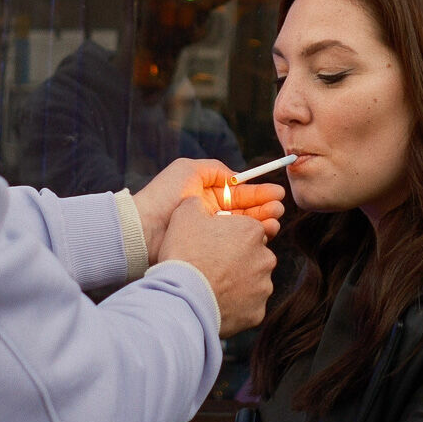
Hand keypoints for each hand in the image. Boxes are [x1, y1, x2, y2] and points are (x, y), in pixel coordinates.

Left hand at [135, 158, 285, 256]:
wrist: (143, 230)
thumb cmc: (163, 196)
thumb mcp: (187, 170)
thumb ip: (215, 170)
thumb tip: (237, 178)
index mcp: (206, 195)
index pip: (238, 193)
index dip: (258, 193)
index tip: (277, 193)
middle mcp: (210, 214)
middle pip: (245, 211)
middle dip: (264, 208)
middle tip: (279, 208)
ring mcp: (210, 234)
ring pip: (243, 228)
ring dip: (261, 223)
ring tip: (274, 220)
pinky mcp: (209, 252)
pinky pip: (234, 244)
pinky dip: (250, 239)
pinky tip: (262, 234)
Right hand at [158, 196, 275, 336]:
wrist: (183, 298)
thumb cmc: (185, 254)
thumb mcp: (184, 215)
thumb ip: (196, 203)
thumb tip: (197, 200)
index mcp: (252, 231)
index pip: (247, 230)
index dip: (228, 236)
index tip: (213, 244)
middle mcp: (265, 258)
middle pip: (253, 255)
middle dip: (237, 260)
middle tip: (212, 266)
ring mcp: (263, 287)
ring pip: (253, 281)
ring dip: (238, 282)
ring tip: (212, 286)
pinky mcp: (257, 312)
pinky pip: (248, 305)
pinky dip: (236, 305)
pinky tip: (217, 302)